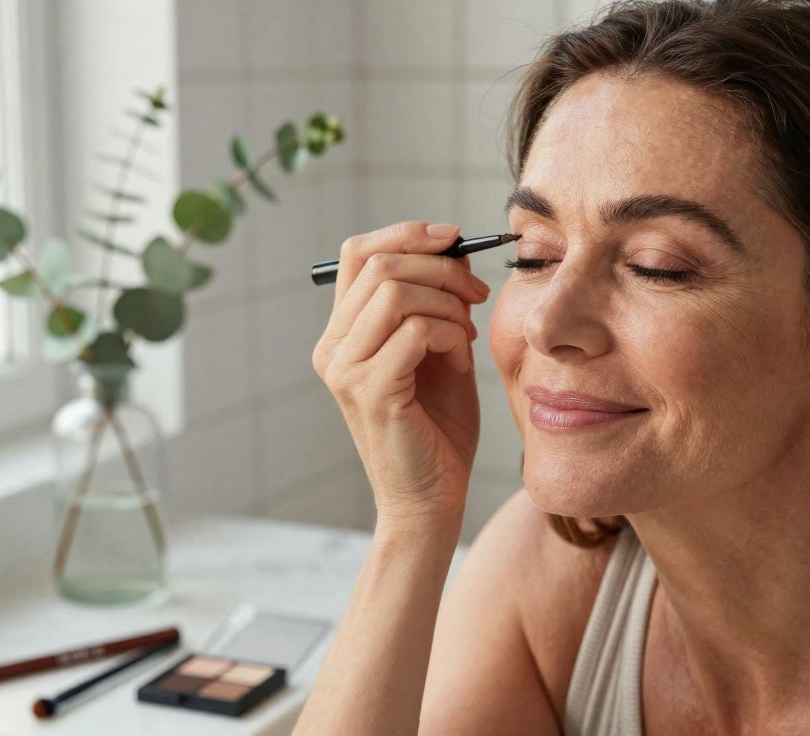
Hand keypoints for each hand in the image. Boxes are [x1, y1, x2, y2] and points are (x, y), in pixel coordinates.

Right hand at [312, 221, 490, 530]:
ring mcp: (345, 369)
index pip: (359, 253)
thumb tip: (453, 248)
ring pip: (396, 290)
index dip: (407, 233)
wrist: (432, 499)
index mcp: (343, 333)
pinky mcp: (369, 390)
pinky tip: (460, 356)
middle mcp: (333, 348)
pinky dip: (449, 332)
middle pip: (380, 264)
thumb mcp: (441, 350)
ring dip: (447, 301)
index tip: (454, 238)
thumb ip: (439, 302)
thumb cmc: (438, 430)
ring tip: (467, 331)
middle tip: (477, 293)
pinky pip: (415, 330)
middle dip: (440, 266)